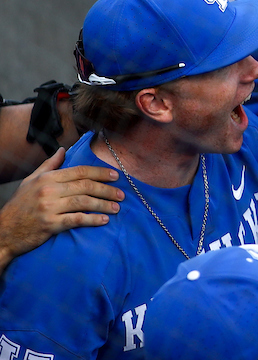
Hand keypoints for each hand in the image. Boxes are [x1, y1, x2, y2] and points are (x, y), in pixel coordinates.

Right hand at [0, 149, 122, 266]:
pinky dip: (92, 219)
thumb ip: (49, 166)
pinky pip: (76, 219)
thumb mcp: (30, 181)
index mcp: (47, 178)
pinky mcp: (50, 225)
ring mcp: (49, 208)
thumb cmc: (18, 206)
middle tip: (121, 194)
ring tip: (116, 207)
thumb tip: (63, 150)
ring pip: (84, 202)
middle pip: (85, 186)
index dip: (100, 172)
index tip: (116, 176)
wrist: (2, 232)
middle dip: (106, 189)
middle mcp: (49, 191)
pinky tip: (103, 220)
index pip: (80, 171)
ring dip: (103, 204)